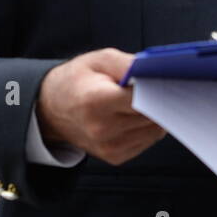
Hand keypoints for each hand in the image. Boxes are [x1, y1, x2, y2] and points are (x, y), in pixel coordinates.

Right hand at [35, 48, 166, 165]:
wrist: (52, 108)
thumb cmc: (76, 81)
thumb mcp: (99, 60)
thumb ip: (128, 63)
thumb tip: (156, 70)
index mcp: (96, 101)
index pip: (143, 99)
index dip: (157, 88)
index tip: (164, 80)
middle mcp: (102, 128)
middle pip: (152, 116)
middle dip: (159, 100)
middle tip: (158, 86)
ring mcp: (109, 146)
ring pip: (154, 131)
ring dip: (156, 115)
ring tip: (144, 99)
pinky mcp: (115, 157)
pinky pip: (147, 141)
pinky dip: (148, 127)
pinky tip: (135, 115)